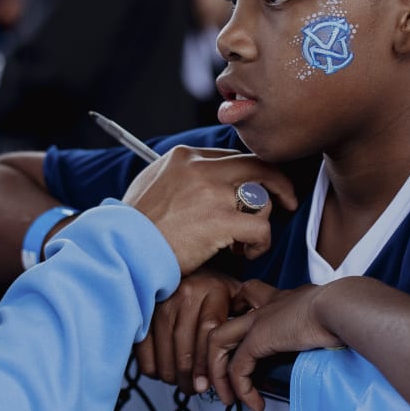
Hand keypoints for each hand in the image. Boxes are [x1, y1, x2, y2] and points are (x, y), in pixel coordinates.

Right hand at [121, 146, 297, 274]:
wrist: (122, 248)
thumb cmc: (134, 226)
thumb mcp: (151, 185)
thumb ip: (180, 176)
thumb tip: (203, 178)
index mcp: (185, 157)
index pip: (234, 157)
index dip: (251, 177)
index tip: (258, 192)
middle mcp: (200, 168)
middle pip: (258, 166)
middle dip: (279, 184)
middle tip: (287, 202)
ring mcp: (211, 193)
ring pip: (261, 200)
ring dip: (261, 223)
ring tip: (245, 242)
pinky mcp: (219, 221)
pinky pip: (260, 228)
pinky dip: (260, 244)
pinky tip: (246, 253)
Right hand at [135, 270, 240, 394]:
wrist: (187, 264)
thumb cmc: (214, 288)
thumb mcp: (236, 296)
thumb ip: (243, 320)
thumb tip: (245, 357)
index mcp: (214, 290)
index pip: (209, 331)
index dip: (206, 362)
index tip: (206, 385)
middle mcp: (187, 292)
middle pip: (185, 343)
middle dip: (187, 374)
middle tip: (192, 389)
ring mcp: (164, 299)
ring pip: (164, 345)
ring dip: (169, 372)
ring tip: (177, 382)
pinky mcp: (146, 307)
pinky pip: (144, 342)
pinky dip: (150, 362)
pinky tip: (159, 371)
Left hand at [205, 283, 340, 410]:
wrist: (343, 305)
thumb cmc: (346, 310)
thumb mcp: (329, 319)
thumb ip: (321, 330)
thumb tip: (331, 347)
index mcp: (283, 298)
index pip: (250, 297)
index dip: (240, 317)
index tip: (242, 344)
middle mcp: (265, 305)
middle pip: (222, 320)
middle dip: (213, 353)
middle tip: (220, 379)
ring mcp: (258, 319)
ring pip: (217, 343)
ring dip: (219, 375)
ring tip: (230, 398)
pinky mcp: (258, 338)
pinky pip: (237, 367)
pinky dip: (242, 388)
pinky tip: (254, 402)